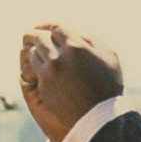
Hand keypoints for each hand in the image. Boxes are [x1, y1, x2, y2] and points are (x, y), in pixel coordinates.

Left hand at [19, 23, 123, 141]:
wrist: (99, 117)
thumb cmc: (108, 85)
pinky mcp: (43, 87)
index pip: (56, 28)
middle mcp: (58, 57)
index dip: (49, 25)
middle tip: (31, 34)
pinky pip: (34, 70)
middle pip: (39, 38)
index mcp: (76, 46)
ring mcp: (49, 73)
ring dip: (34, 50)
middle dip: (34, 34)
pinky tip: (40, 65)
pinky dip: (36, 65)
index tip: (44, 26)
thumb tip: (76, 33)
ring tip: (34, 49)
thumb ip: (91, 40)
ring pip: (33, 54)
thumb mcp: (109, 57)